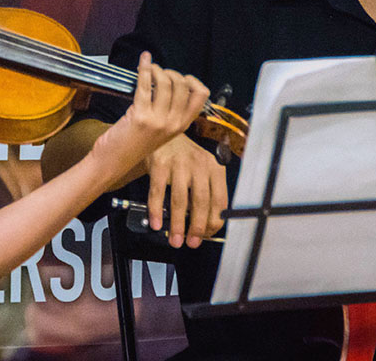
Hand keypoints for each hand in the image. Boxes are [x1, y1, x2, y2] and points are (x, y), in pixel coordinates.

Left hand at [90, 52, 210, 214]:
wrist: (112, 161)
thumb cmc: (132, 144)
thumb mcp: (159, 130)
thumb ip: (167, 111)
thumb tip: (166, 82)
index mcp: (181, 126)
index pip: (201, 96)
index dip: (192, 81)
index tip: (181, 77)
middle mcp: (174, 124)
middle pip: (183, 85)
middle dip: (171, 72)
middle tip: (159, 72)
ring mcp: (159, 121)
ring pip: (166, 83)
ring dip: (156, 69)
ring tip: (149, 68)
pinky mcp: (141, 116)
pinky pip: (145, 85)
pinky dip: (144, 68)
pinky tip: (143, 60)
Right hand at [144, 133, 227, 248]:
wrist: (163, 133)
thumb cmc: (184, 157)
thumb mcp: (202, 170)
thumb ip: (206, 194)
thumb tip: (204, 228)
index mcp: (214, 168)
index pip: (219, 201)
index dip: (214, 223)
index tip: (207, 236)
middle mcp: (199, 164)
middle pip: (201, 202)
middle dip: (197, 227)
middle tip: (192, 242)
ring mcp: (178, 163)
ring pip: (180, 200)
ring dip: (177, 224)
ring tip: (175, 239)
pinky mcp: (159, 164)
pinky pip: (158, 192)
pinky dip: (156, 211)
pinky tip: (157, 223)